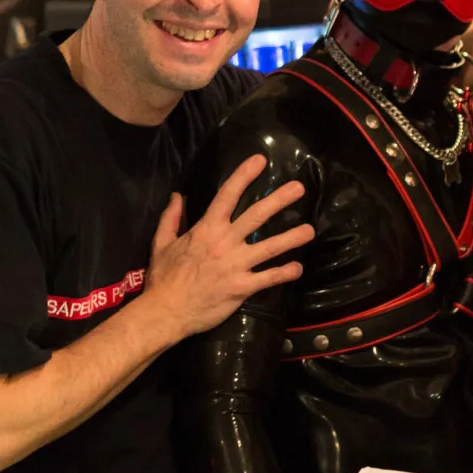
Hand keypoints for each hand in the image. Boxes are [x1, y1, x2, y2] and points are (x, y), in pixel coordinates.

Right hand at [142, 155, 312, 340]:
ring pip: (270, 248)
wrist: (165, 312)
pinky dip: (285, 273)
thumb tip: (177, 195)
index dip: (244, 176)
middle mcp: (225, 243)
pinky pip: (268, 278)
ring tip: (310, 230)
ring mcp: (236, 265)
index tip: (260, 160)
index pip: (227, 195)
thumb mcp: (162, 244)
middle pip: (257, 216)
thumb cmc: (164, 278)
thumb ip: (171, 218)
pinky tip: (298, 268)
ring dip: (292, 238)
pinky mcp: (242, 287)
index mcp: (206, 229)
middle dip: (279, 200)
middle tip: (299, 188)